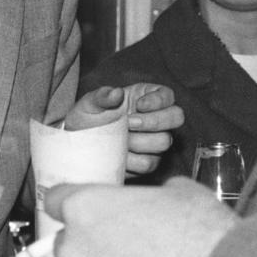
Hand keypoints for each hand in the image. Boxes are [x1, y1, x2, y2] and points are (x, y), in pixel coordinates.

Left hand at [45, 178, 236, 256]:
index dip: (75, 206)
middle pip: (69, 245)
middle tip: (131, 254)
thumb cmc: (205, 237)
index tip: (89, 213)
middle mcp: (76, 249)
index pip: (57, 200)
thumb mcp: (182, 194)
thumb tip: (161, 198)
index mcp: (86, 208)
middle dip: (93, 249)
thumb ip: (154, 195)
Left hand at [65, 84, 182, 174]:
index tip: (139, 105)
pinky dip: (132, 160)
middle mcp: (155, 118)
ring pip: (164, 141)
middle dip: (154, 121)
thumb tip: (117, 92)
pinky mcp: (149, 161)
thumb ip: (102, 96)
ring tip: (119, 138)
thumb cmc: (88, 117)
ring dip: (139, 141)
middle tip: (128, 123)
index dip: (159, 100)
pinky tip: (119, 154)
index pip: (167, 95)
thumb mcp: (90, 103)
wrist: (79, 144)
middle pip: (176, 117)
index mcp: (144, 98)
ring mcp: (155, 140)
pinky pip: (149, 163)